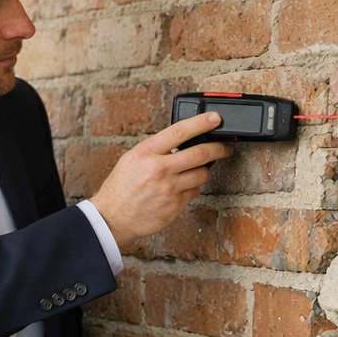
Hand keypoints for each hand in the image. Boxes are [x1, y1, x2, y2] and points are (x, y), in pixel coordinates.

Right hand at [89, 112, 234, 245]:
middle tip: (225, 147)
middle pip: (201, 153)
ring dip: (202, 171)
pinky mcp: (175, 205)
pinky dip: (190, 189)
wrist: (112, 218)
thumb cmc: (120, 188)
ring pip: (202, 174)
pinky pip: (194, 192)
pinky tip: (179, 190)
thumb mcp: (132, 159)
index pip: (180, 131)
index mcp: (146, 153)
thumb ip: (156, 149)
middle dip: (219, 148)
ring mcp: (169, 188)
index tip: (215, 118)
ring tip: (193, 172)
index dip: (202, 122)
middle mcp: (159, 169)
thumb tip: (182, 140)